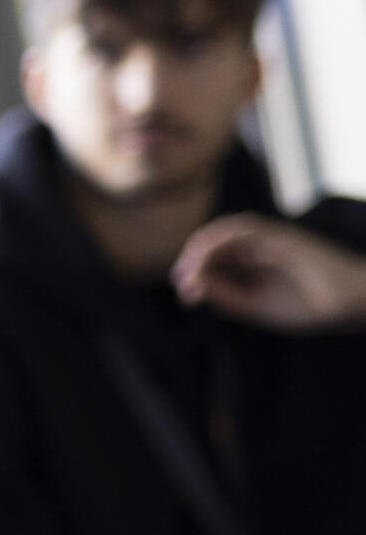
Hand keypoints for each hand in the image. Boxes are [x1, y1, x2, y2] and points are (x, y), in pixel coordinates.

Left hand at [173, 214, 365, 331]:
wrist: (353, 303)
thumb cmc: (313, 306)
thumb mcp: (259, 306)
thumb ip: (230, 296)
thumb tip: (197, 287)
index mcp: (256, 263)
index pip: (216, 258)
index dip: (195, 273)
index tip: (188, 297)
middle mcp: (262, 247)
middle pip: (216, 242)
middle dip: (193, 262)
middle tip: (185, 289)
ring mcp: (274, 239)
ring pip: (226, 231)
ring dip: (202, 251)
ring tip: (191, 276)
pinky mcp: (285, 236)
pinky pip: (246, 228)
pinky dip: (221, 241)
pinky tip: (208, 262)